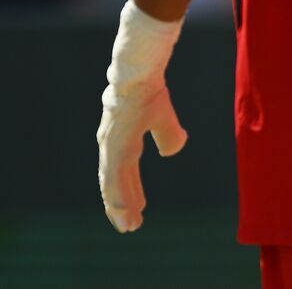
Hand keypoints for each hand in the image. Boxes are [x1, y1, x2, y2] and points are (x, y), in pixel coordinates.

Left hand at [97, 0, 187, 232]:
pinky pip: (115, 176)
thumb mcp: (163, 115)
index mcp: (121, 140)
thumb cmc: (149, 89)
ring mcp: (111, 146)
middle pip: (113, 184)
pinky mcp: (115, 145)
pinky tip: (121, 209)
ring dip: (119, 207)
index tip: (136, 211)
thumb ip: (169, 134)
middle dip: (121, 207)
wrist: (139, 73)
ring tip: (128, 225)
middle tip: (129, 227)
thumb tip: (171, 151)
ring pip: (112, 185)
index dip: (128, 193)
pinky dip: (118, 194)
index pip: (122, 174)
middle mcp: (110, 146)